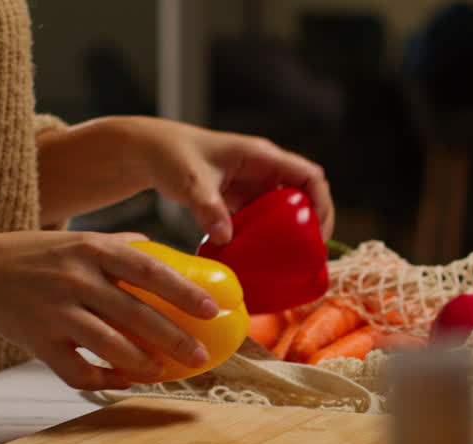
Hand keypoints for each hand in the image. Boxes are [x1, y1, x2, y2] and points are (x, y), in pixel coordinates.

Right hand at [0, 230, 217, 389]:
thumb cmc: (36, 255)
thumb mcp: (79, 238)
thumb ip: (121, 245)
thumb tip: (166, 254)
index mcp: (93, 249)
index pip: (150, 271)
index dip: (184, 292)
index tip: (211, 310)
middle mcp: (77, 279)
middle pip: (137, 315)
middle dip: (175, 340)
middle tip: (199, 356)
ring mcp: (56, 312)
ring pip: (110, 346)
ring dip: (143, 364)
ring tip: (163, 372)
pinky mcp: (39, 341)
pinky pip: (78, 371)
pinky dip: (104, 379)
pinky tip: (124, 379)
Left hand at [124, 117, 334, 245]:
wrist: (151, 152)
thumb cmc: (172, 156)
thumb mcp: (191, 182)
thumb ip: (208, 208)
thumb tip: (225, 238)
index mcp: (262, 156)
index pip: (309, 175)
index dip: (322, 203)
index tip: (319, 232)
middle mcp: (264, 168)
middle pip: (305, 194)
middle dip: (313, 223)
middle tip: (310, 254)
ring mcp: (254, 184)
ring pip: (287, 209)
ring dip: (292, 232)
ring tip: (293, 261)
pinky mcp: (241, 198)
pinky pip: (265, 218)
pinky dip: (269, 236)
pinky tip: (263, 258)